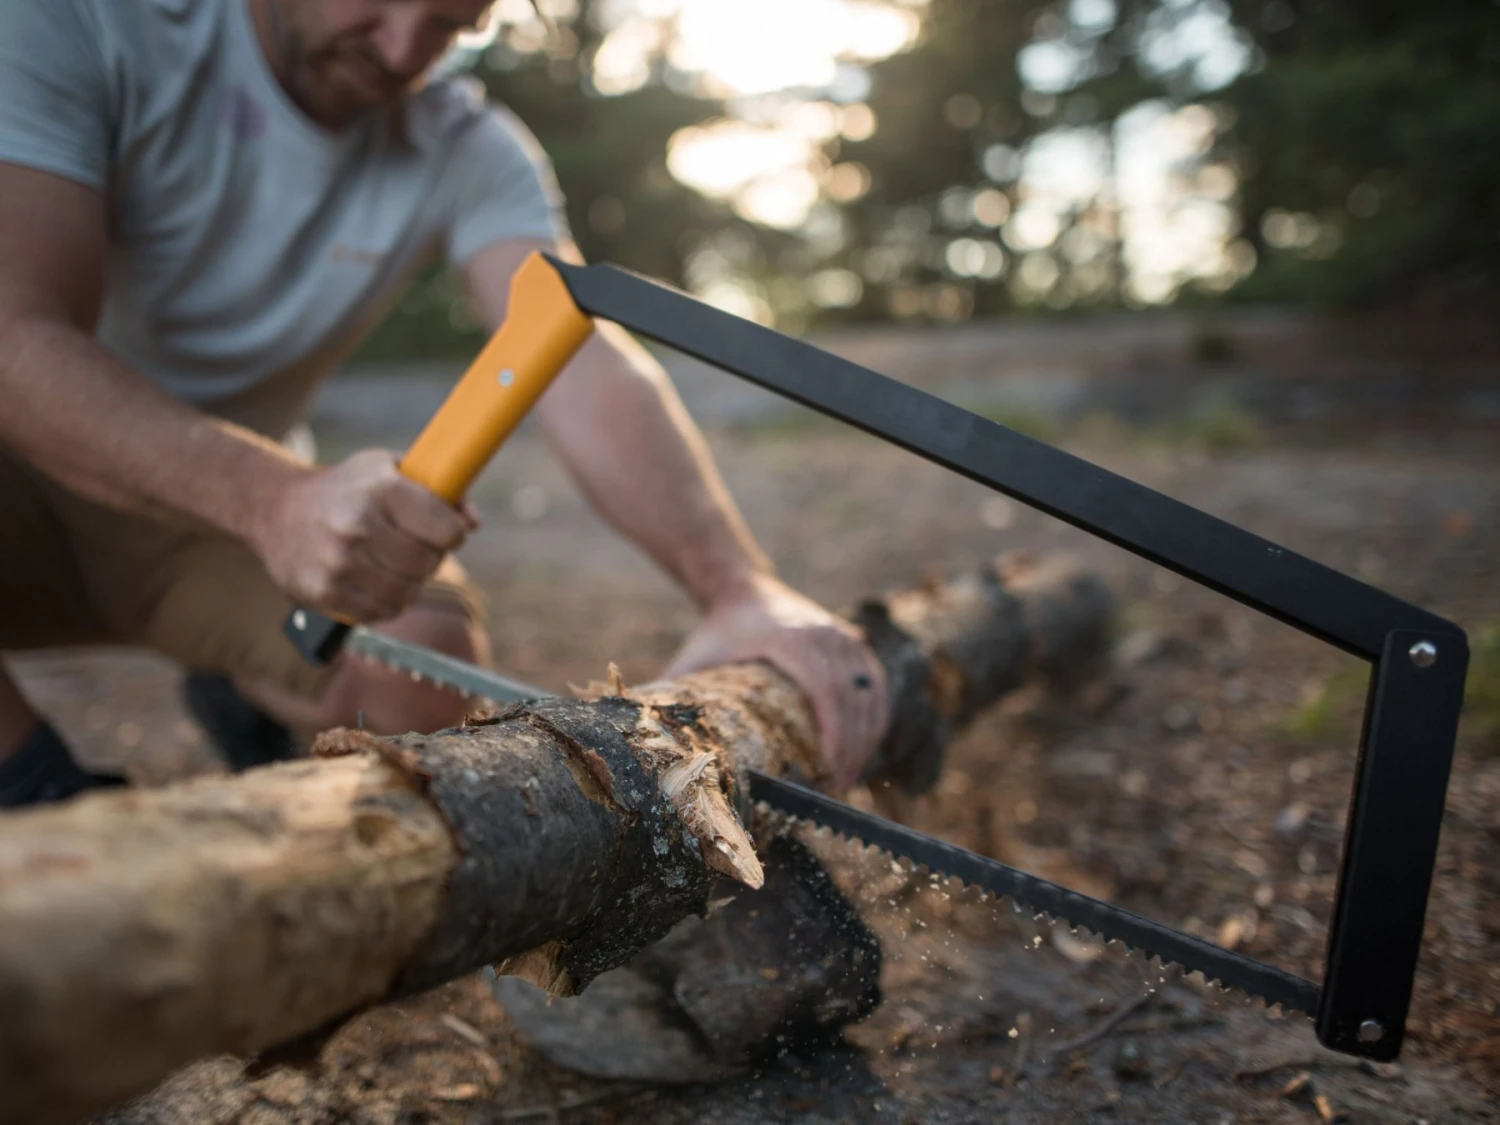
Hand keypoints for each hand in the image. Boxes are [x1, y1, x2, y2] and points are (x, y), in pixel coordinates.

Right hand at [250, 450, 476, 622]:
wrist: (275, 507)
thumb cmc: (349, 488)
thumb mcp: (390, 469)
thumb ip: (440, 490)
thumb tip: (472, 522)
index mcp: (381, 489)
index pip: (447, 530)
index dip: (451, 533)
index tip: (443, 530)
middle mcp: (357, 525)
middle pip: (428, 564)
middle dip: (430, 558)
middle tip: (415, 548)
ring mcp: (337, 562)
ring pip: (407, 593)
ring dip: (410, 583)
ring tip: (396, 566)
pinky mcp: (322, 592)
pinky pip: (380, 612)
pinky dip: (387, 602)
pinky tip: (376, 582)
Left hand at [661, 574, 888, 788]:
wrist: (742, 586)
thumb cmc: (717, 630)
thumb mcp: (695, 658)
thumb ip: (677, 695)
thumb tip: (657, 745)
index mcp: (790, 639)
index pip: (826, 688)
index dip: (834, 731)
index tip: (830, 769)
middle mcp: (823, 633)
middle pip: (853, 696)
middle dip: (852, 745)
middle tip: (838, 786)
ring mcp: (842, 634)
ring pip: (870, 690)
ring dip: (867, 735)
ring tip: (851, 775)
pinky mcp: (851, 640)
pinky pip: (874, 681)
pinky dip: (875, 714)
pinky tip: (868, 744)